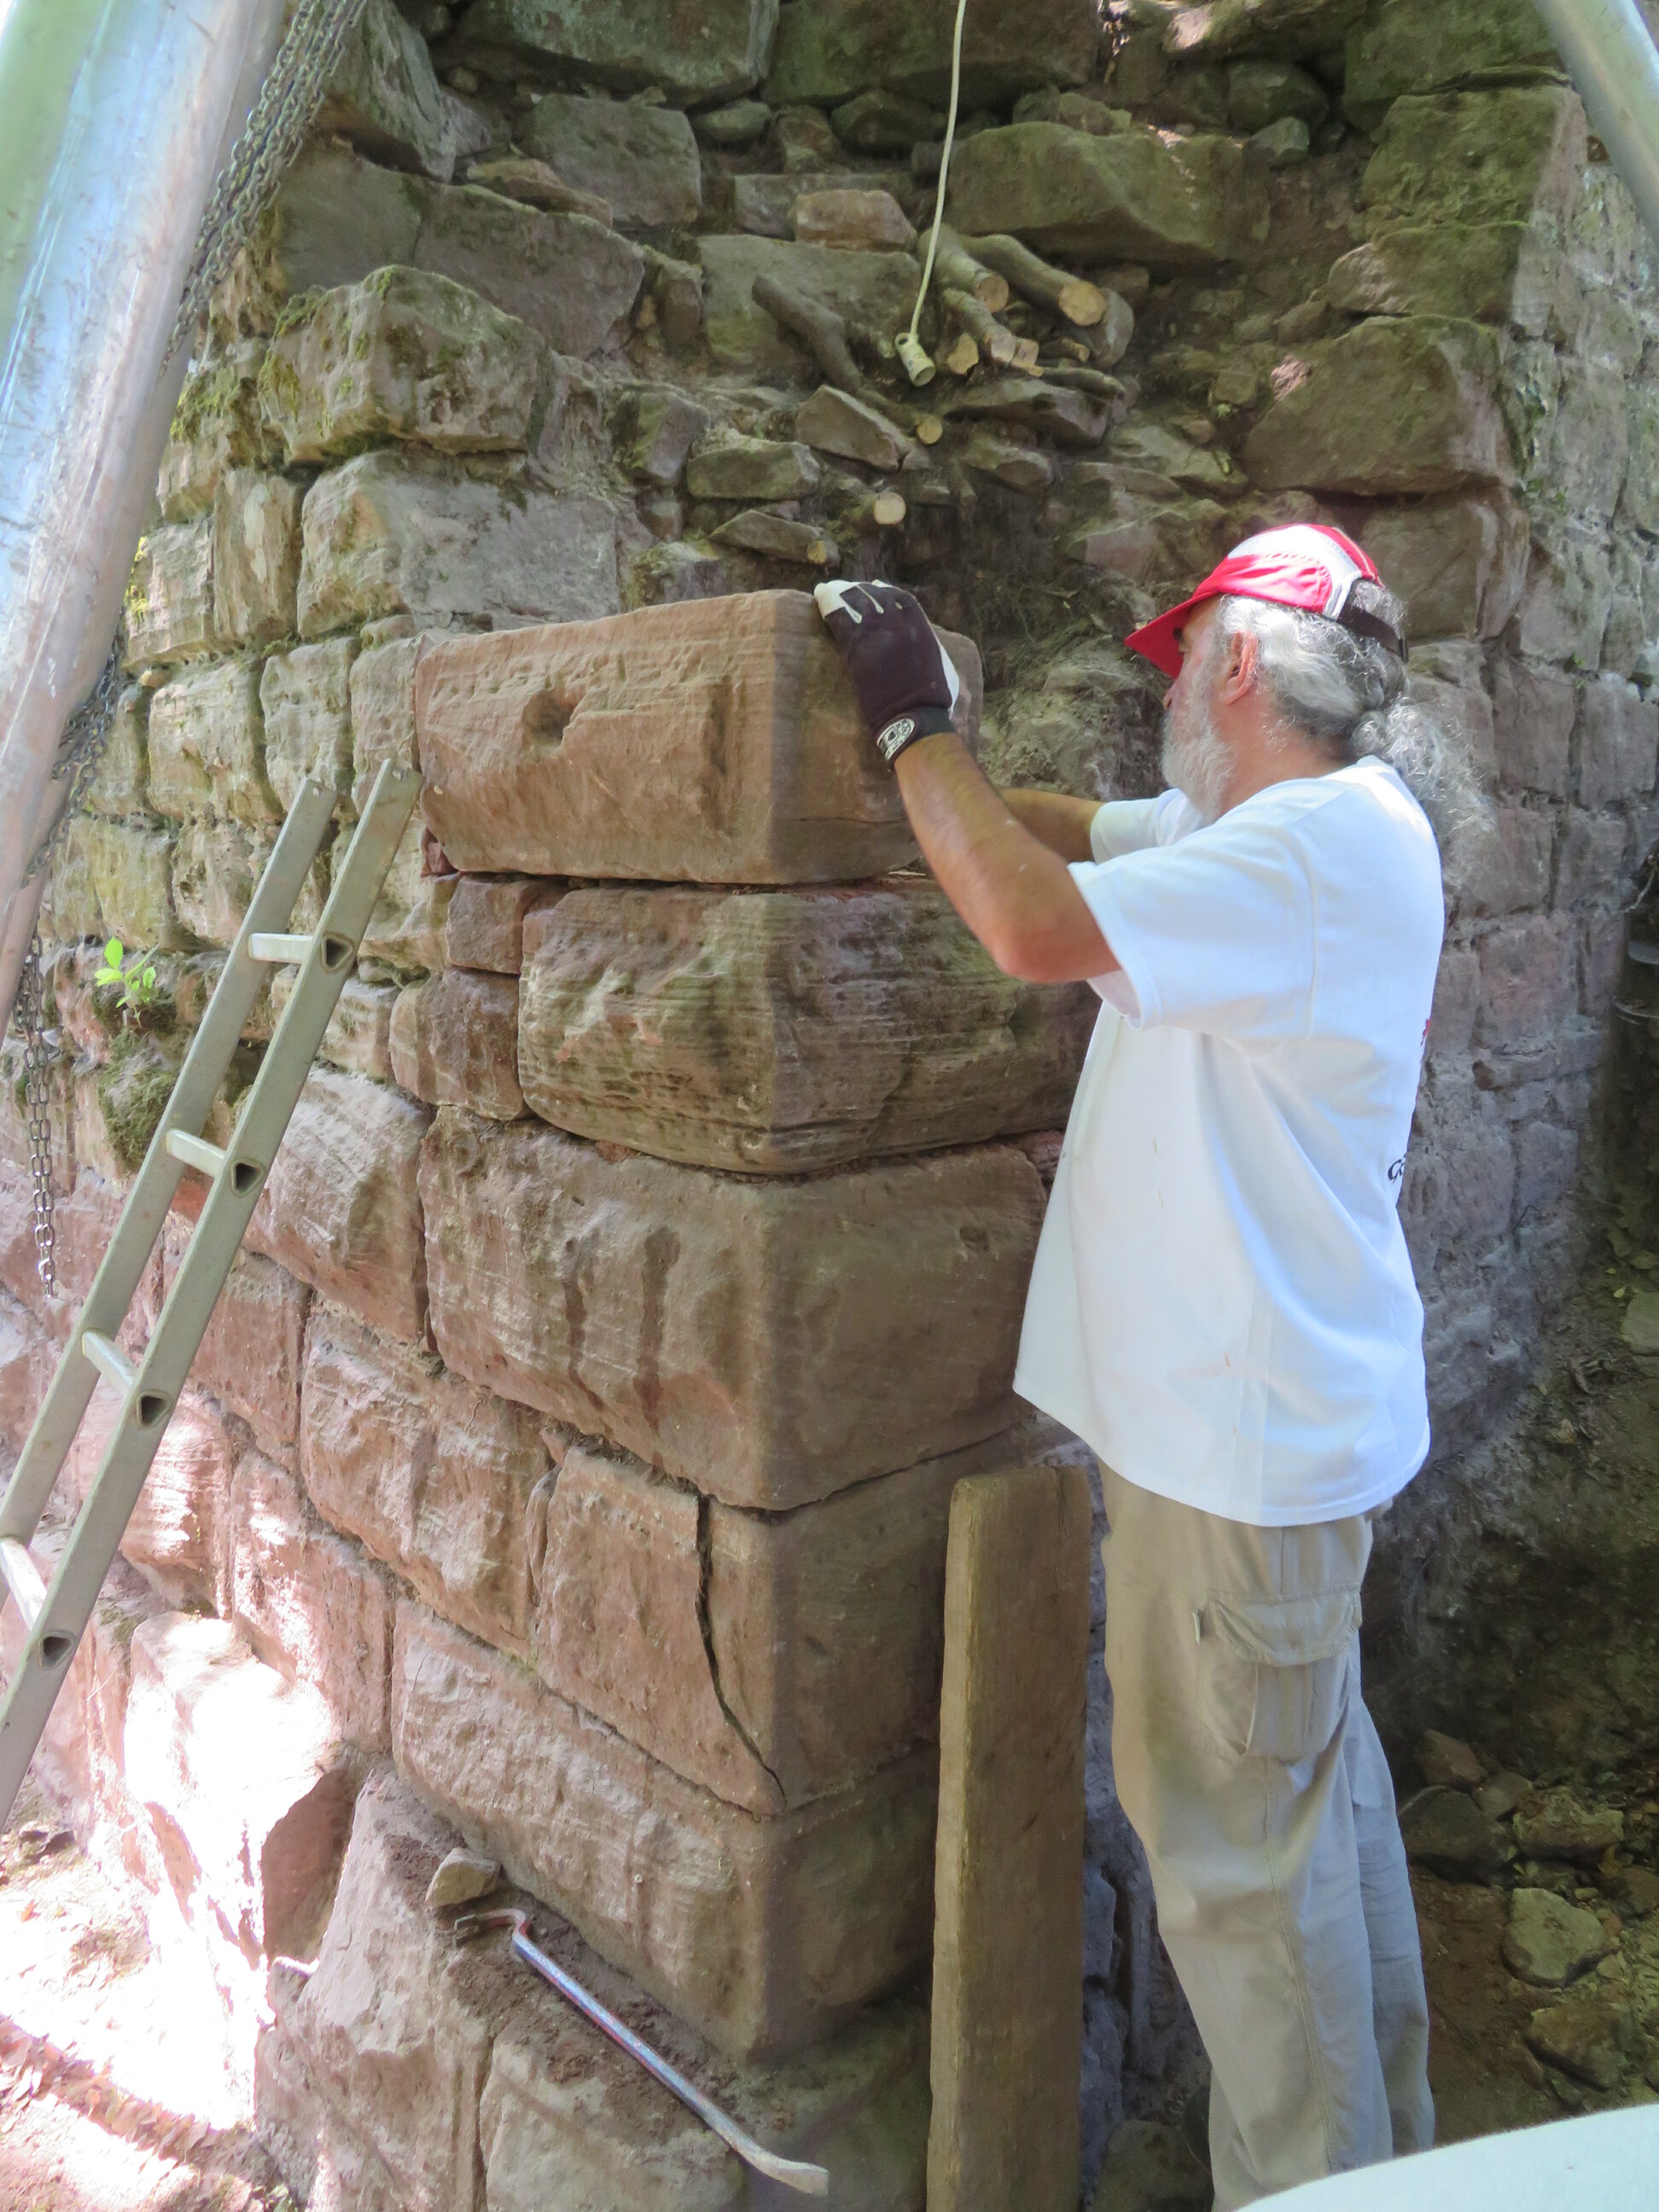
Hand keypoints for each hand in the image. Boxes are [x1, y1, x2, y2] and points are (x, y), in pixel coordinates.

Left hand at [813, 580, 961, 766]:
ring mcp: (877, 631)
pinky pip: (838, 615)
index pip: (900, 597)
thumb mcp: (942, 664)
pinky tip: (820, 593)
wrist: (915, 714)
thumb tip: (927, 643)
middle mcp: (898, 621)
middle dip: (862, 589)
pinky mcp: (857, 645)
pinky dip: (827, 601)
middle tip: (850, 588)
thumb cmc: (934, 699)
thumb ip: (932, 646)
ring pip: (856, 599)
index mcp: (920, 625)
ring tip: (832, 589)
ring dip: (844, 591)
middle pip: (876, 594)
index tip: (876, 587)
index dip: (886, 590)